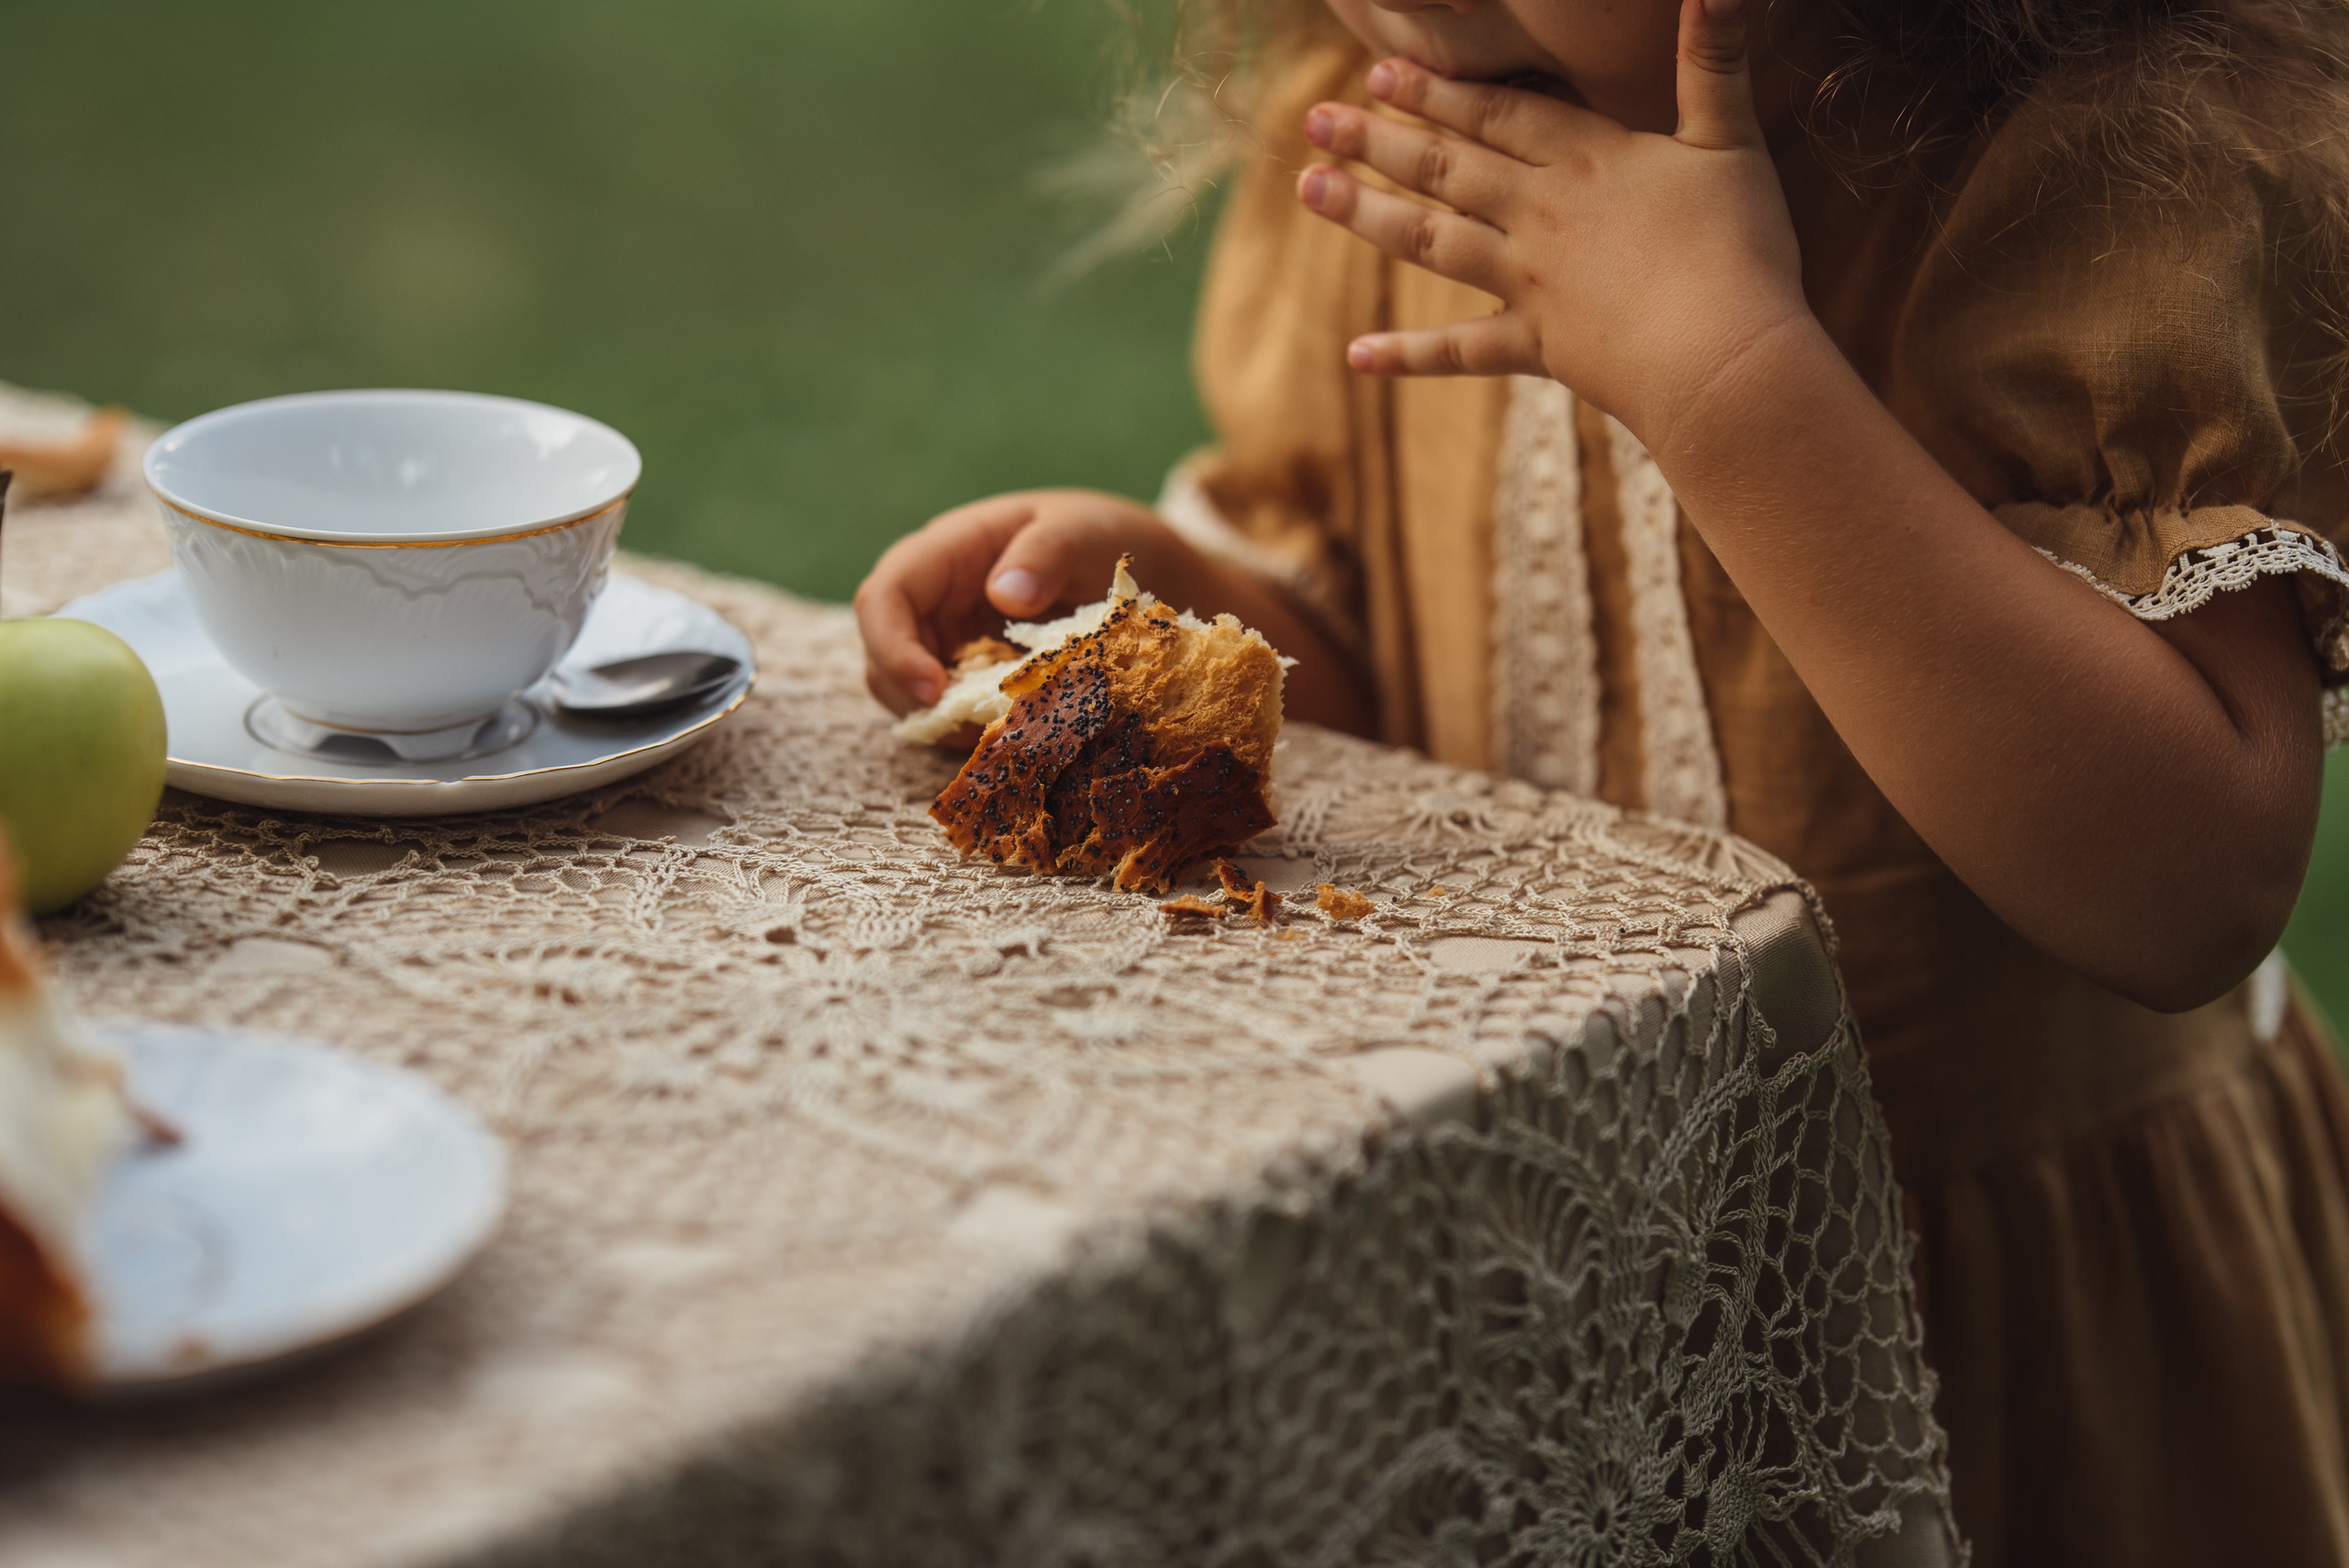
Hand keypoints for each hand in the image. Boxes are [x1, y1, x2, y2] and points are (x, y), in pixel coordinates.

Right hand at [854, 489, 1201, 715]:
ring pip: (911, 695)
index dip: (893, 647)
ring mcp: (950, 642)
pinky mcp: (973, 678)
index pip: (885, 597)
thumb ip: (1046, 555)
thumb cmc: (1097, 536)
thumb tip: (1004, 595)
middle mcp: (934, 601)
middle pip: (884, 656)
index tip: (933, 691)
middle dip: (915, 700)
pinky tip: (1019, 734)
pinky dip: (975, 732)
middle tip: (972, 730)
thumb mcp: (1080, 532)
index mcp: (946, 552)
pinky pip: (953, 714)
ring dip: (946, 723)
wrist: (1134, 565)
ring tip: (1004, 733)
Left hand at [1295, 0, 1807, 450]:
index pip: (1497, 113)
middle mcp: (1541, 216)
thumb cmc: (1741, 251)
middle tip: (1316, 119)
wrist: (1727, 362)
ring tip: (1310, 190)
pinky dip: (1407, 357)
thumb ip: (1715, 61)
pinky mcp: (1537, 349)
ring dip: (1367, 215)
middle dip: (1378, 139)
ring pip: (1432, 241)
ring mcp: (1530, 285)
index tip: (1380, 69)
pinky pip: (1460, 352)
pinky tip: (1355, 357)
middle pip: (1446, 168)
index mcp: (1587, 160)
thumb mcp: (1733, 142)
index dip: (1438, 89)